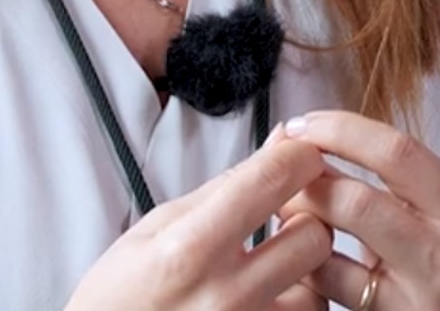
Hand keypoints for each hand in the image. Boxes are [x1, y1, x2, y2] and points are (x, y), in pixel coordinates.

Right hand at [65, 137, 331, 309]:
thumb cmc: (119, 297)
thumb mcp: (154, 228)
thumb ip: (222, 188)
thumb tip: (276, 145)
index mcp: (190, 247)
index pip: (269, 182)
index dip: (299, 156)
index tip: (302, 153)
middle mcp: (225, 296)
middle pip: (313, 237)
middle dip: (307, 216)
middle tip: (288, 212)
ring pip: (320, 291)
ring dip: (306, 272)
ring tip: (277, 262)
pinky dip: (296, 306)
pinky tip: (272, 294)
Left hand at [276, 110, 439, 308]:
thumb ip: (406, 185)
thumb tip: (330, 143)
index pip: (395, 153)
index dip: (340, 129)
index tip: (307, 122)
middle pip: (353, 202)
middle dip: (305, 179)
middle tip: (282, 168)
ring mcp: (415, 300)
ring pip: (330, 250)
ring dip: (295, 221)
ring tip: (285, 208)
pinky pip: (328, 290)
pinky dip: (303, 267)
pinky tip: (301, 255)